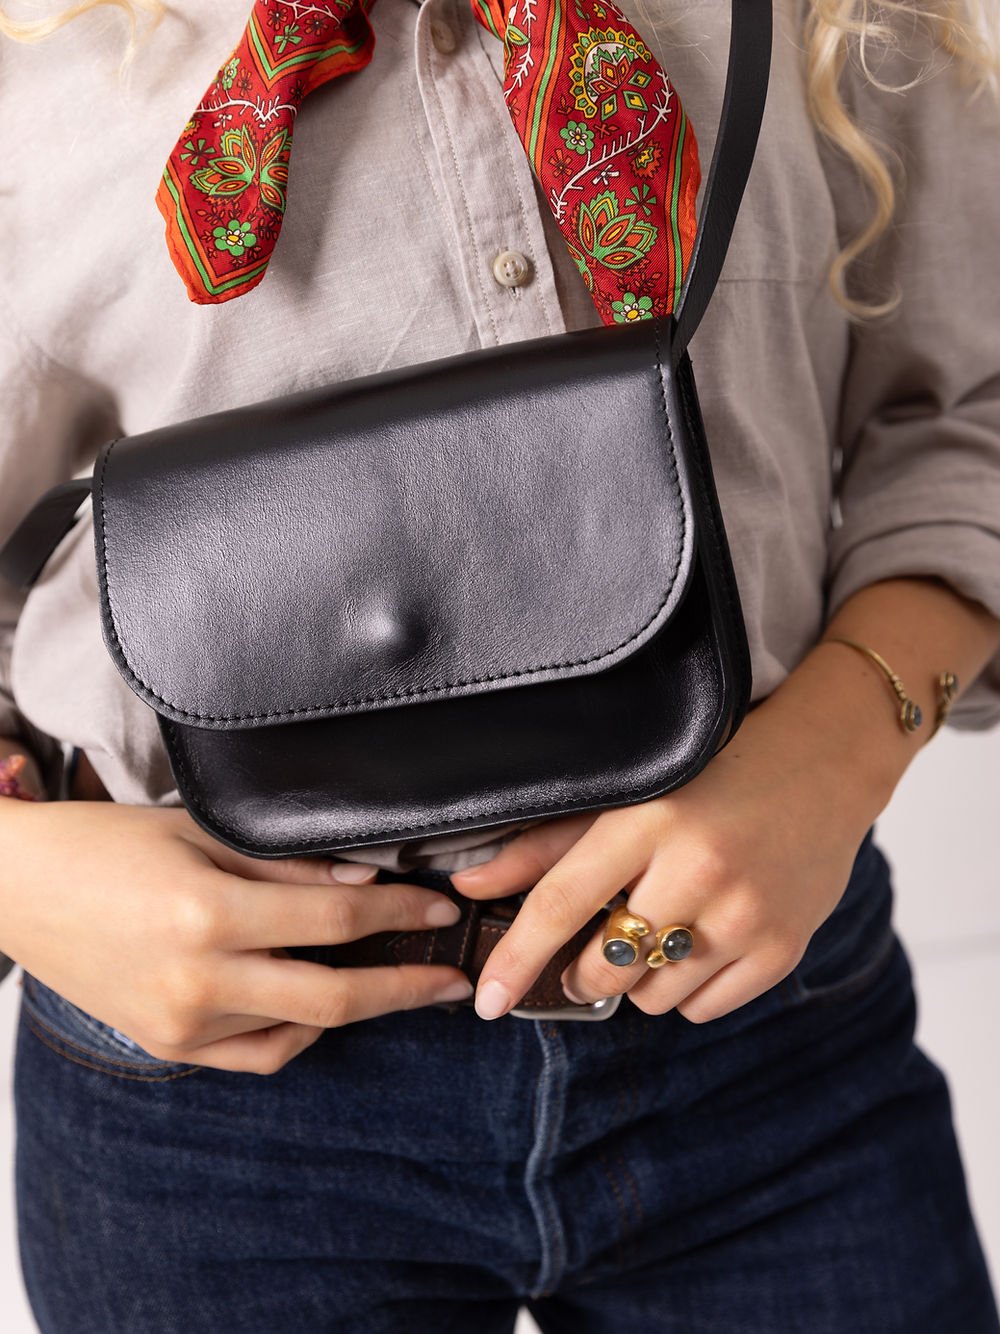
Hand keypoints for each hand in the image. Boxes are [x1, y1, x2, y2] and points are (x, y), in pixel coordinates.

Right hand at [0, 801, 471, 1072]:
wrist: (18, 889)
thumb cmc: (106, 844)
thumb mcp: (199, 831)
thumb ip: (286, 864)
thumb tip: (364, 884)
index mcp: (209, 911)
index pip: (336, 922)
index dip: (401, 916)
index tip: (441, 910)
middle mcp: (199, 978)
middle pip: (333, 997)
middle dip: (406, 988)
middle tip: (453, 980)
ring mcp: (182, 1023)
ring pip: (299, 1031)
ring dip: (356, 1009)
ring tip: (393, 982)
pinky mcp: (168, 1045)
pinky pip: (256, 1054)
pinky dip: (298, 1033)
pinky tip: (318, 1005)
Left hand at [452, 644, 901, 1022]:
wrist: (827, 763)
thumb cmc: (716, 770)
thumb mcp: (630, 792)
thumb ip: (547, 844)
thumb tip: (471, 887)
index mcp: (651, 818)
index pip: (564, 902)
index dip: (517, 957)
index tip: (488, 1001)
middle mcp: (700, 869)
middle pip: (607, 965)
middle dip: (581, 972)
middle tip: (590, 952)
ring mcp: (748, 914)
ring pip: (654, 998)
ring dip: (640, 979)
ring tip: (663, 927)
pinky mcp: (783, 948)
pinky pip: (704, 1008)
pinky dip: (687, 989)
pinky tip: (700, 940)